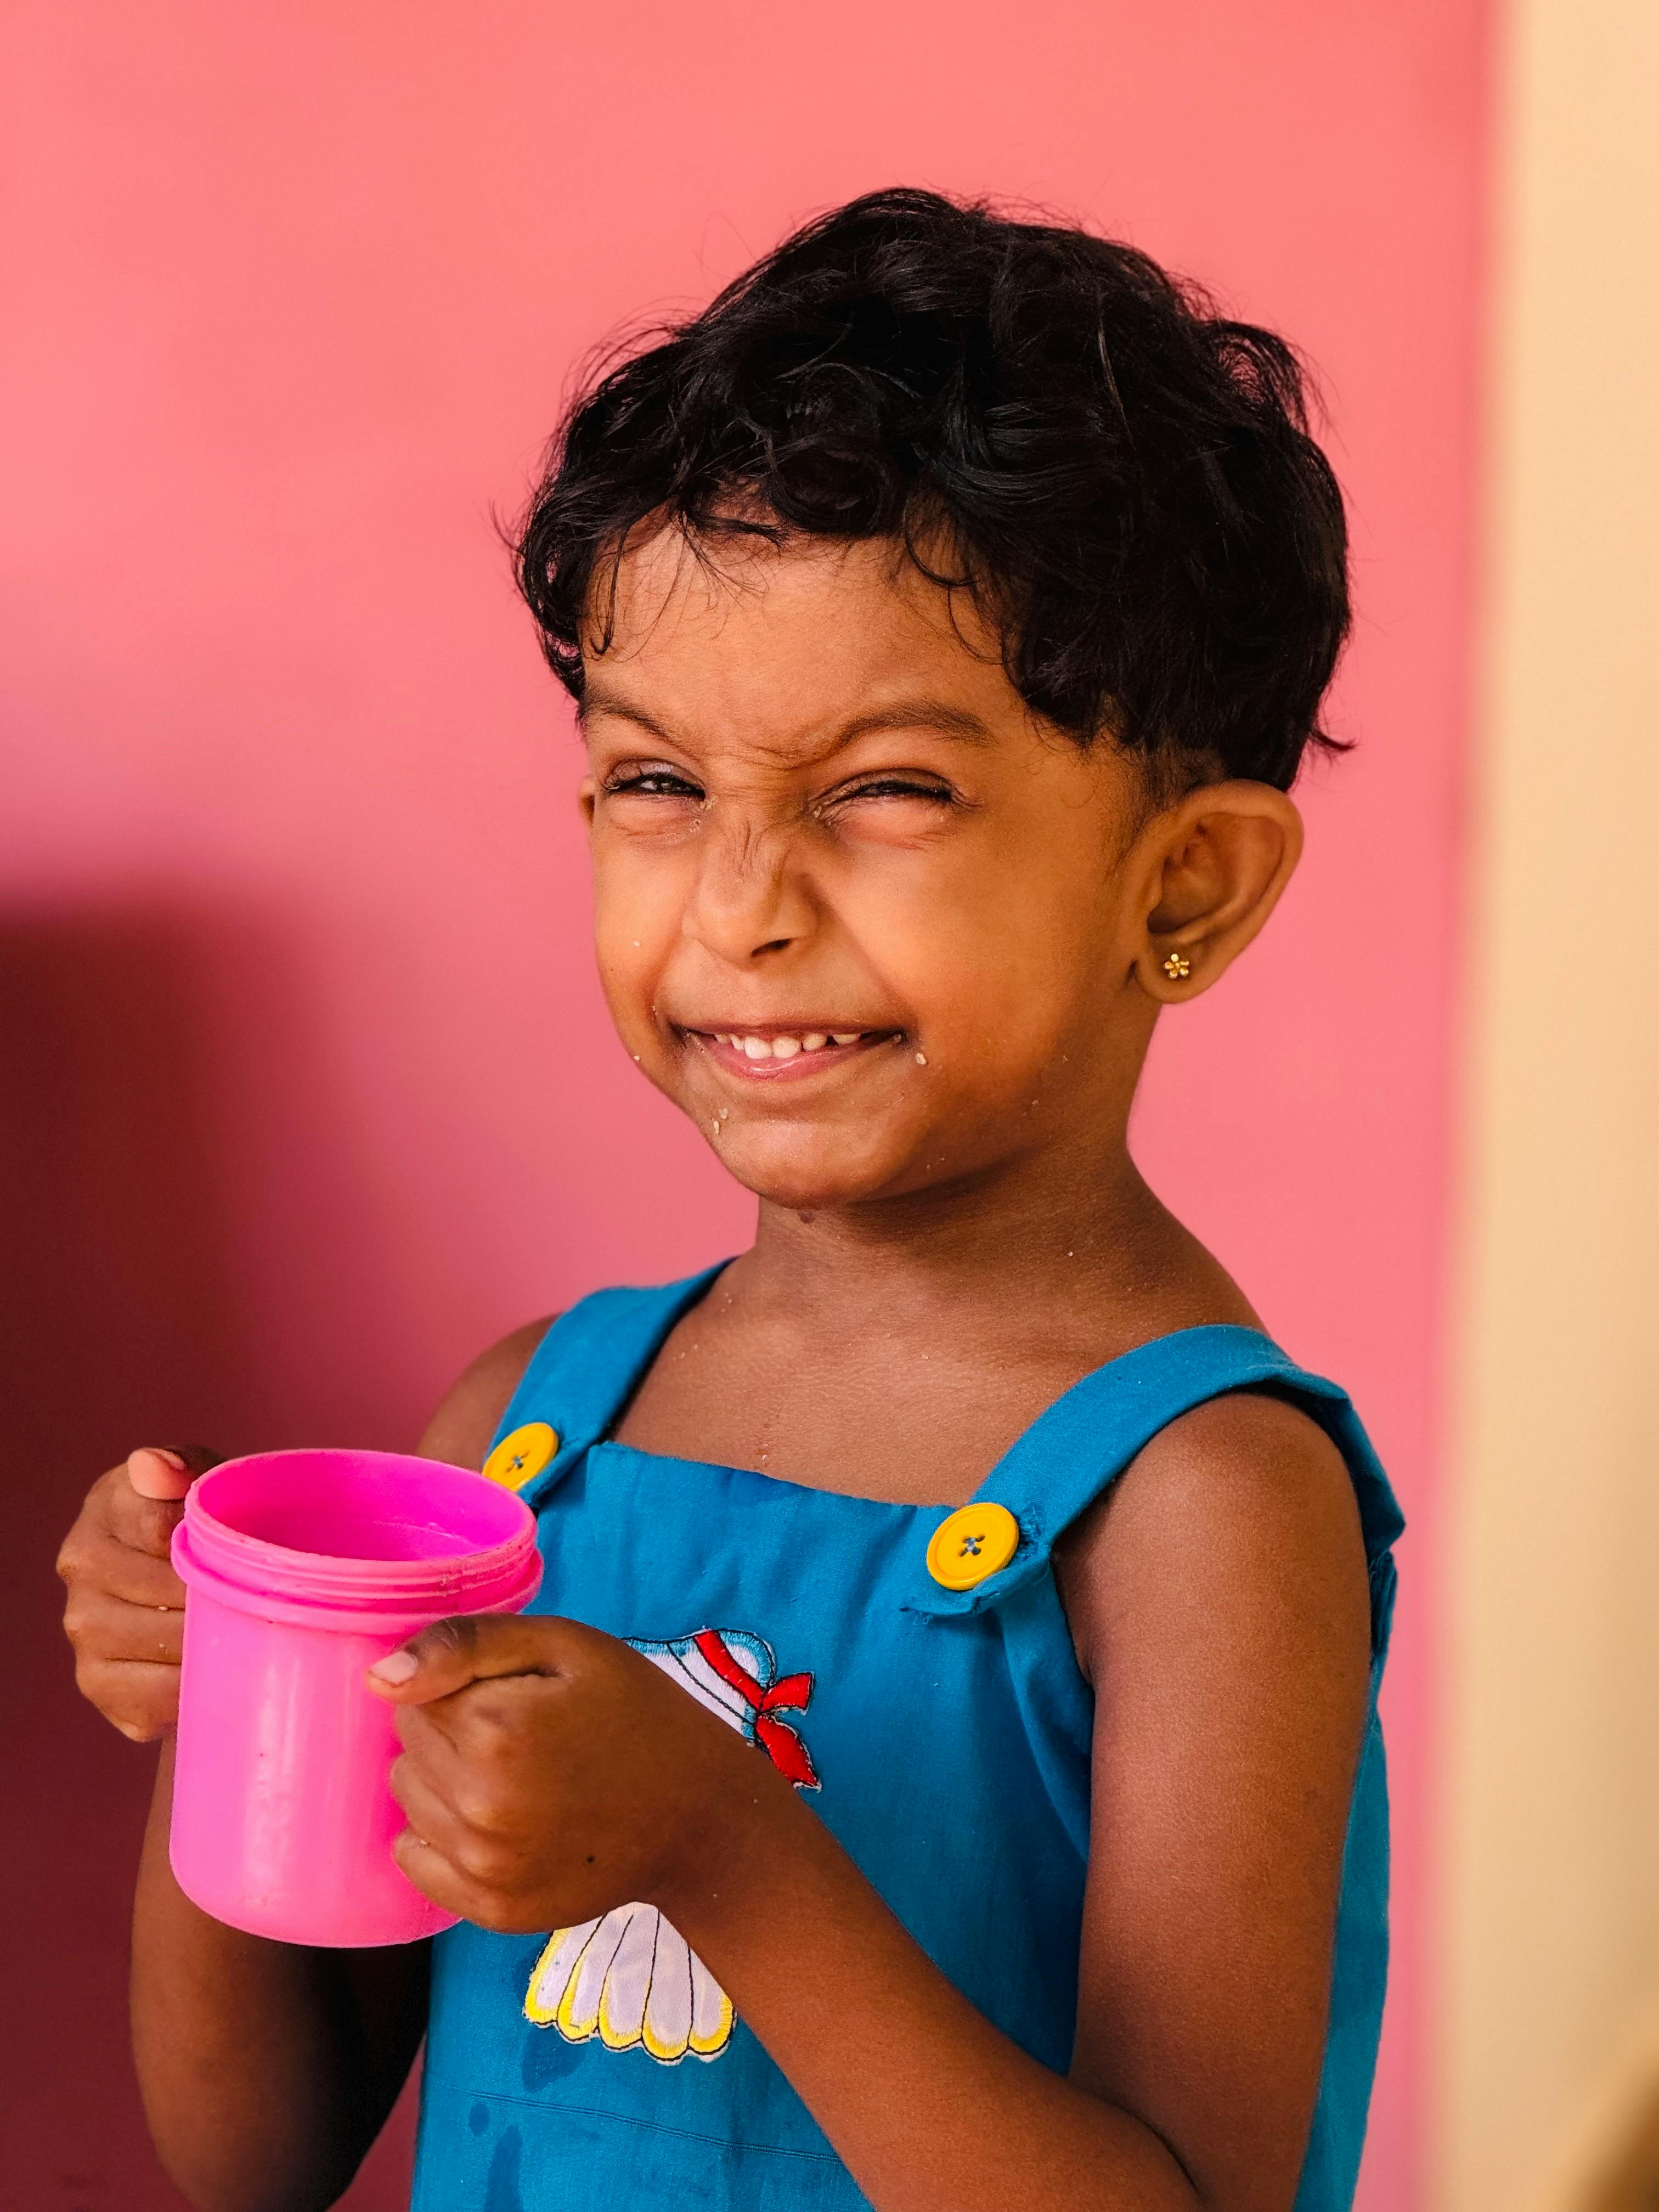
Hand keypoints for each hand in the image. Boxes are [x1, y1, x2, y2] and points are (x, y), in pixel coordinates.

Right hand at [57, 1447, 220, 1740]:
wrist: (197, 1586)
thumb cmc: (202, 1527)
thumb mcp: (202, 1481)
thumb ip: (183, 1468)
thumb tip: (155, 1465)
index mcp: (103, 1514)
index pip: (160, 1530)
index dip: (211, 1544)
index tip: (242, 1548)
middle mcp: (80, 1573)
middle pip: (165, 1592)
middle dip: (219, 1595)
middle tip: (262, 1597)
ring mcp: (86, 1635)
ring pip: (160, 1647)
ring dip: (211, 1643)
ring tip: (247, 1631)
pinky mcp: (104, 1688)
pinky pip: (156, 1699)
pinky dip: (195, 1690)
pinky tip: (220, 1671)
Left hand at [368, 1614, 793, 1936]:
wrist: (699, 1814)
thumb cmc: (635, 1711)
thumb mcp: (564, 1646)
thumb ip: (465, 1646)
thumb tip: (378, 1679)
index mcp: (496, 1733)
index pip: (413, 1697)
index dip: (462, 1687)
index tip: (519, 1695)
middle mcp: (480, 1809)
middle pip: (407, 1749)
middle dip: (451, 1732)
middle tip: (525, 1734)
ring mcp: (485, 1870)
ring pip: (410, 1803)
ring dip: (448, 1782)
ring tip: (519, 1775)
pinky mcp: (492, 1911)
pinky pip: (419, 1863)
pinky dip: (445, 1838)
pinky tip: (503, 1820)